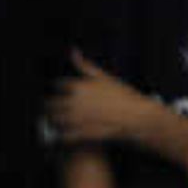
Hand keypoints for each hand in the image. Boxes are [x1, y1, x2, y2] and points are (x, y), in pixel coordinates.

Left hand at [45, 52, 162, 151]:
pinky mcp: (82, 134)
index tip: (59, 92)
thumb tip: (73, 51)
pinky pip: (64, 136)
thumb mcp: (104, 76)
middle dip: (51, 106)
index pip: (57, 85)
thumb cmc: (123, 96)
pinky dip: (62, 135)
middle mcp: (74, 102)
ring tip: (57, 122)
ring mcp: (78, 119)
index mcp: (78, 86)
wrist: (136, 117)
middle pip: (52, 104)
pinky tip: (64, 135)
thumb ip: (84, 65)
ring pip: (55, 120)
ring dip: (53, 121)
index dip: (58, 89)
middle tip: (54, 109)